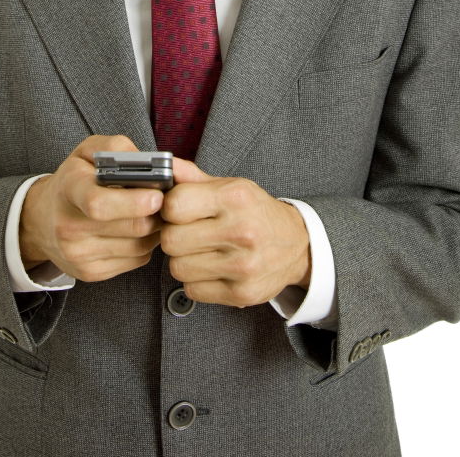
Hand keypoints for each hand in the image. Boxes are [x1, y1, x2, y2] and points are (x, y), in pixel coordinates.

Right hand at [18, 135, 163, 281]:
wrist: (40, 220)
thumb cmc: (71, 181)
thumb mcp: (86, 152)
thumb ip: (117, 148)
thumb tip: (149, 162)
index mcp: (69, 189)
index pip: (99, 203)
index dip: (133, 202)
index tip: (156, 196)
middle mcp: (69, 226)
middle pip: (132, 227)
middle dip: (157, 213)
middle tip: (164, 199)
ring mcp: (79, 254)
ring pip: (141, 244)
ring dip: (154, 228)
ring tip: (148, 212)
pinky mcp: (91, 272)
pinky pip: (137, 259)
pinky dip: (145, 243)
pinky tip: (135, 229)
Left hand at [159, 158, 310, 307]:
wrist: (297, 245)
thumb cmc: (255, 211)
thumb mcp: (229, 186)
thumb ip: (192, 177)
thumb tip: (163, 165)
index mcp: (235, 197)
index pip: (174, 205)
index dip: (170, 208)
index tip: (179, 210)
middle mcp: (241, 231)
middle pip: (171, 240)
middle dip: (174, 236)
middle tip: (189, 232)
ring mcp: (242, 265)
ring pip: (177, 268)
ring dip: (183, 260)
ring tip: (201, 251)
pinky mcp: (241, 293)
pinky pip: (192, 290)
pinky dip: (196, 281)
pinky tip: (211, 268)